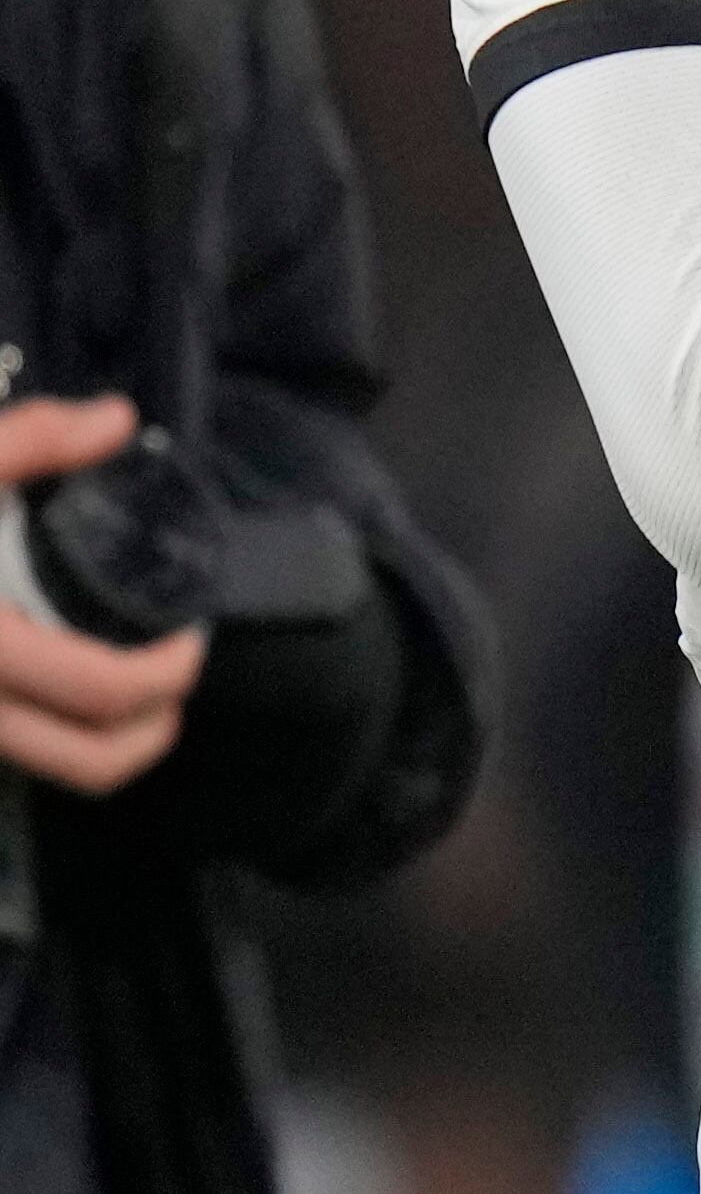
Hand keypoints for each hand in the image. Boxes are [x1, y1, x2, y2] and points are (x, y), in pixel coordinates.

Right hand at [0, 396, 205, 795]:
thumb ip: (30, 440)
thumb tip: (119, 420)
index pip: (100, 691)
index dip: (166, 676)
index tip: (190, 638)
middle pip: (90, 762)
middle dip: (153, 730)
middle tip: (174, 678)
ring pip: (54, 773)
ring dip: (113, 747)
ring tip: (140, 700)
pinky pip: (15, 758)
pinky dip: (55, 738)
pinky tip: (64, 692)